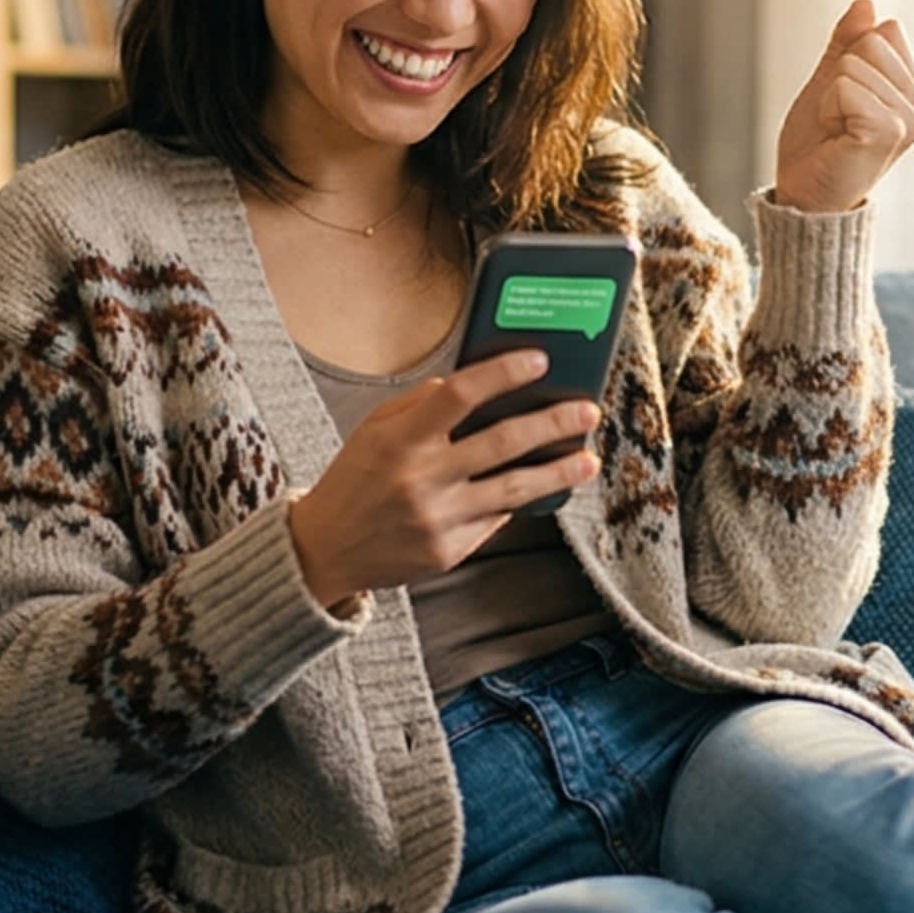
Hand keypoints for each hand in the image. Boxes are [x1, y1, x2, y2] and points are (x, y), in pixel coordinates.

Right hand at [289, 350, 600, 610]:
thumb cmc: (354, 480)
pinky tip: (541, 488)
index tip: (539, 360)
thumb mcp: (374, 431)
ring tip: (588, 460)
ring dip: (557, 472)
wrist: (325, 549)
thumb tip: (469, 383)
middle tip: (587, 411)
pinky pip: (496, 519)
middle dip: (553, 424)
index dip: (503, 374)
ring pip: (514, 490)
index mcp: (401, 440)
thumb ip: (419, 404)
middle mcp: (423, 479)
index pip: (460, 396)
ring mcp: (439, 519)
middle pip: (502, 444)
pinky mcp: (450, 551)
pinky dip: (519, 501)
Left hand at [771, 0, 913, 213]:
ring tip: (837, 131)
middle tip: (837, 119)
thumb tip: (867, 2)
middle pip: (871, 42)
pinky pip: (847, 86)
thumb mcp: (829, 81)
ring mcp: (909, 120)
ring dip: (830, 96)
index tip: (844, 103)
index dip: (847, 62)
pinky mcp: (889, 130)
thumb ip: (848, 43)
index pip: (884, 32)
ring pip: (855, 63)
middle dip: (838, 78)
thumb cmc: (817, 145)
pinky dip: (828, 107)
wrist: (804, 195)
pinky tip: (836, 137)